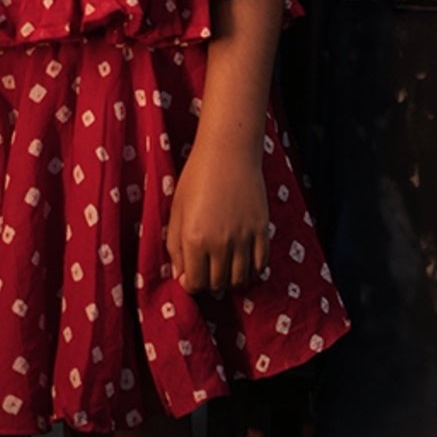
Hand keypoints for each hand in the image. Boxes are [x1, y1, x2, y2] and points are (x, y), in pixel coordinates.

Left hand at [166, 140, 269, 293]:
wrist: (228, 152)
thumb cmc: (197, 178)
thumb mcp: (176, 211)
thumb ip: (174, 246)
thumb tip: (181, 276)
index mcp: (194, 239)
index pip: (194, 283)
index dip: (191, 283)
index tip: (191, 274)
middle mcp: (219, 243)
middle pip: (217, 284)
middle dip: (209, 282)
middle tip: (208, 269)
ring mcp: (243, 237)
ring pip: (239, 279)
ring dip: (231, 279)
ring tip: (225, 267)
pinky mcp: (261, 229)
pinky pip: (260, 264)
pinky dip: (252, 270)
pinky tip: (244, 262)